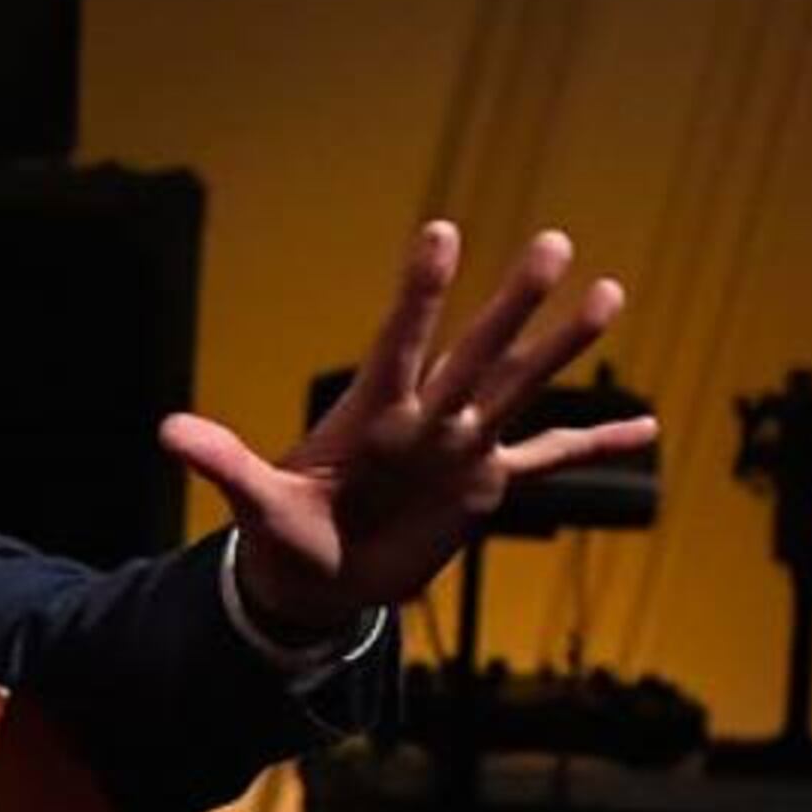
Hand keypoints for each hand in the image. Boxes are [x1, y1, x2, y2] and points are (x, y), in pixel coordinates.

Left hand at [161, 221, 657, 639]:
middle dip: (514, 303)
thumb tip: (166, 428)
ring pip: (519, 387)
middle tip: (552, 240)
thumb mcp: (254, 503)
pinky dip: (595, 444)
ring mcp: (461, 447)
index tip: (441, 231)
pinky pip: (550, 459)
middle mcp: (425, 417)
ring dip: (562, 345)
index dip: (420, 292)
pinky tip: (645, 427)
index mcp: (373, 412)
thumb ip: (222, 462)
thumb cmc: (284, 534)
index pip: (400, 341)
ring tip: (609, 291)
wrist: (317, 579)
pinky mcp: (484, 486)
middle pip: (476, 352)